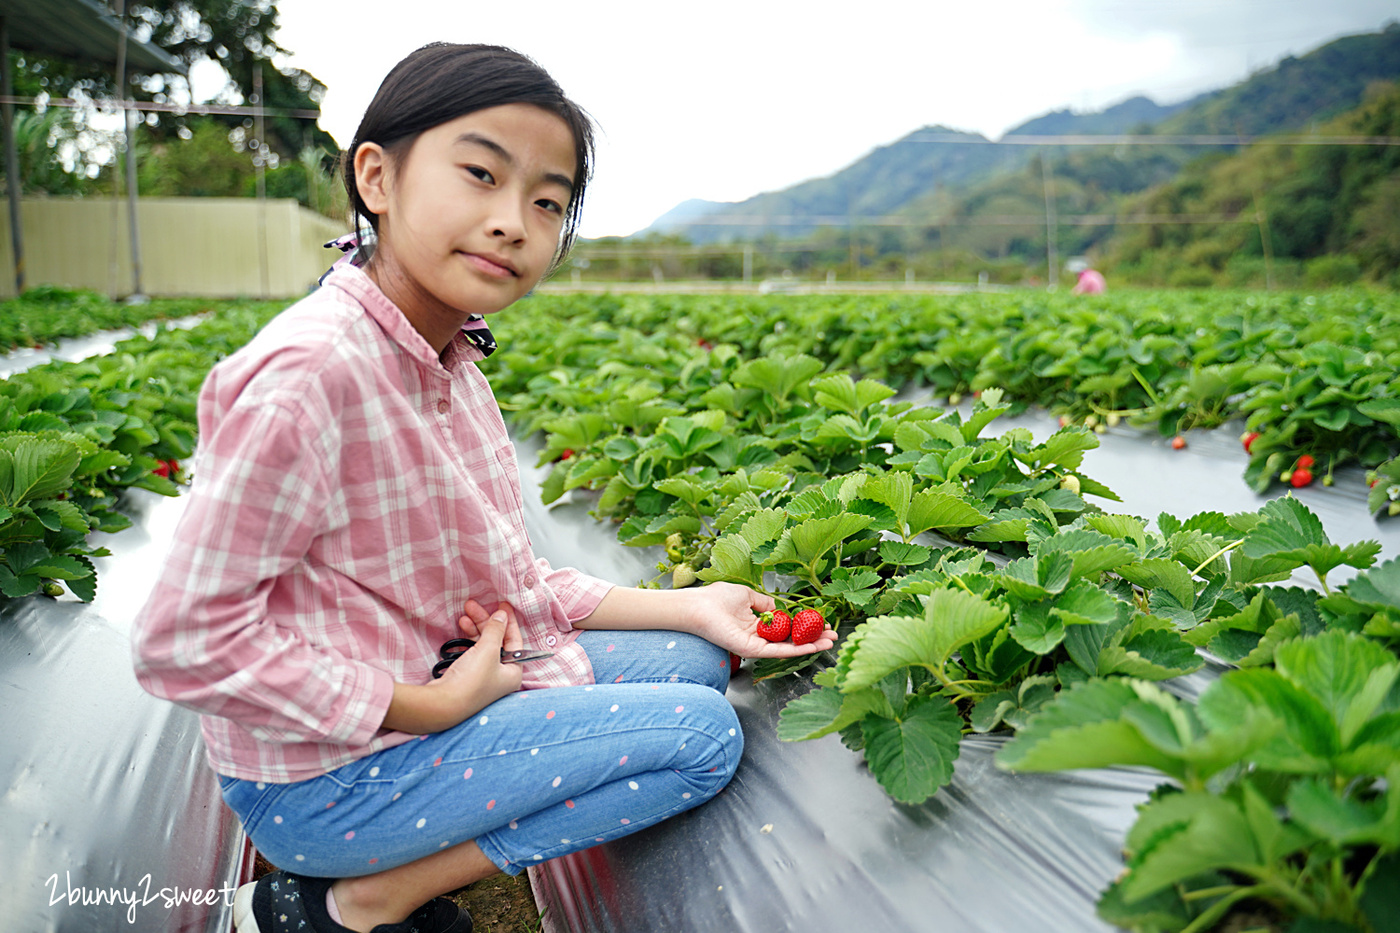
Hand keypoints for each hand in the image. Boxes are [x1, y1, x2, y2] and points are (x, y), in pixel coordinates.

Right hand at [435, 601, 523, 699]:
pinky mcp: (468, 677)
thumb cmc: (472, 679)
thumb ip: (496, 630)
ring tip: (464, 614)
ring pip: (483, 645)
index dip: (508, 622)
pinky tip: (461, 627)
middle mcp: (501, 676)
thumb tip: (502, 615)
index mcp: (513, 672)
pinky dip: (467, 639)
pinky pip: (472, 652)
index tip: (502, 605)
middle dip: (486, 622)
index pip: (515, 641)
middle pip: (498, 641)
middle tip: (474, 606)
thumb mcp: (488, 650)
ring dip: (475, 628)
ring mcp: (484, 677)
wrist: (442, 702)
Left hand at [683, 582, 837, 658]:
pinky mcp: (751, 650)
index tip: (822, 622)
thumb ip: (764, 602)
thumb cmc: (715, 599)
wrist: (698, 607)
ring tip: (830, 642)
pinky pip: (778, 651)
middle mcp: (758, 637)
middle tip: (833, 636)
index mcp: (757, 625)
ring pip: (789, 648)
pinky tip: (813, 646)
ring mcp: (756, 645)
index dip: (805, 626)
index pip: (787, 628)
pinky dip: (797, 649)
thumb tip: (777, 605)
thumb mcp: (746, 595)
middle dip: (814, 638)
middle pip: (791, 640)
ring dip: (811, 646)